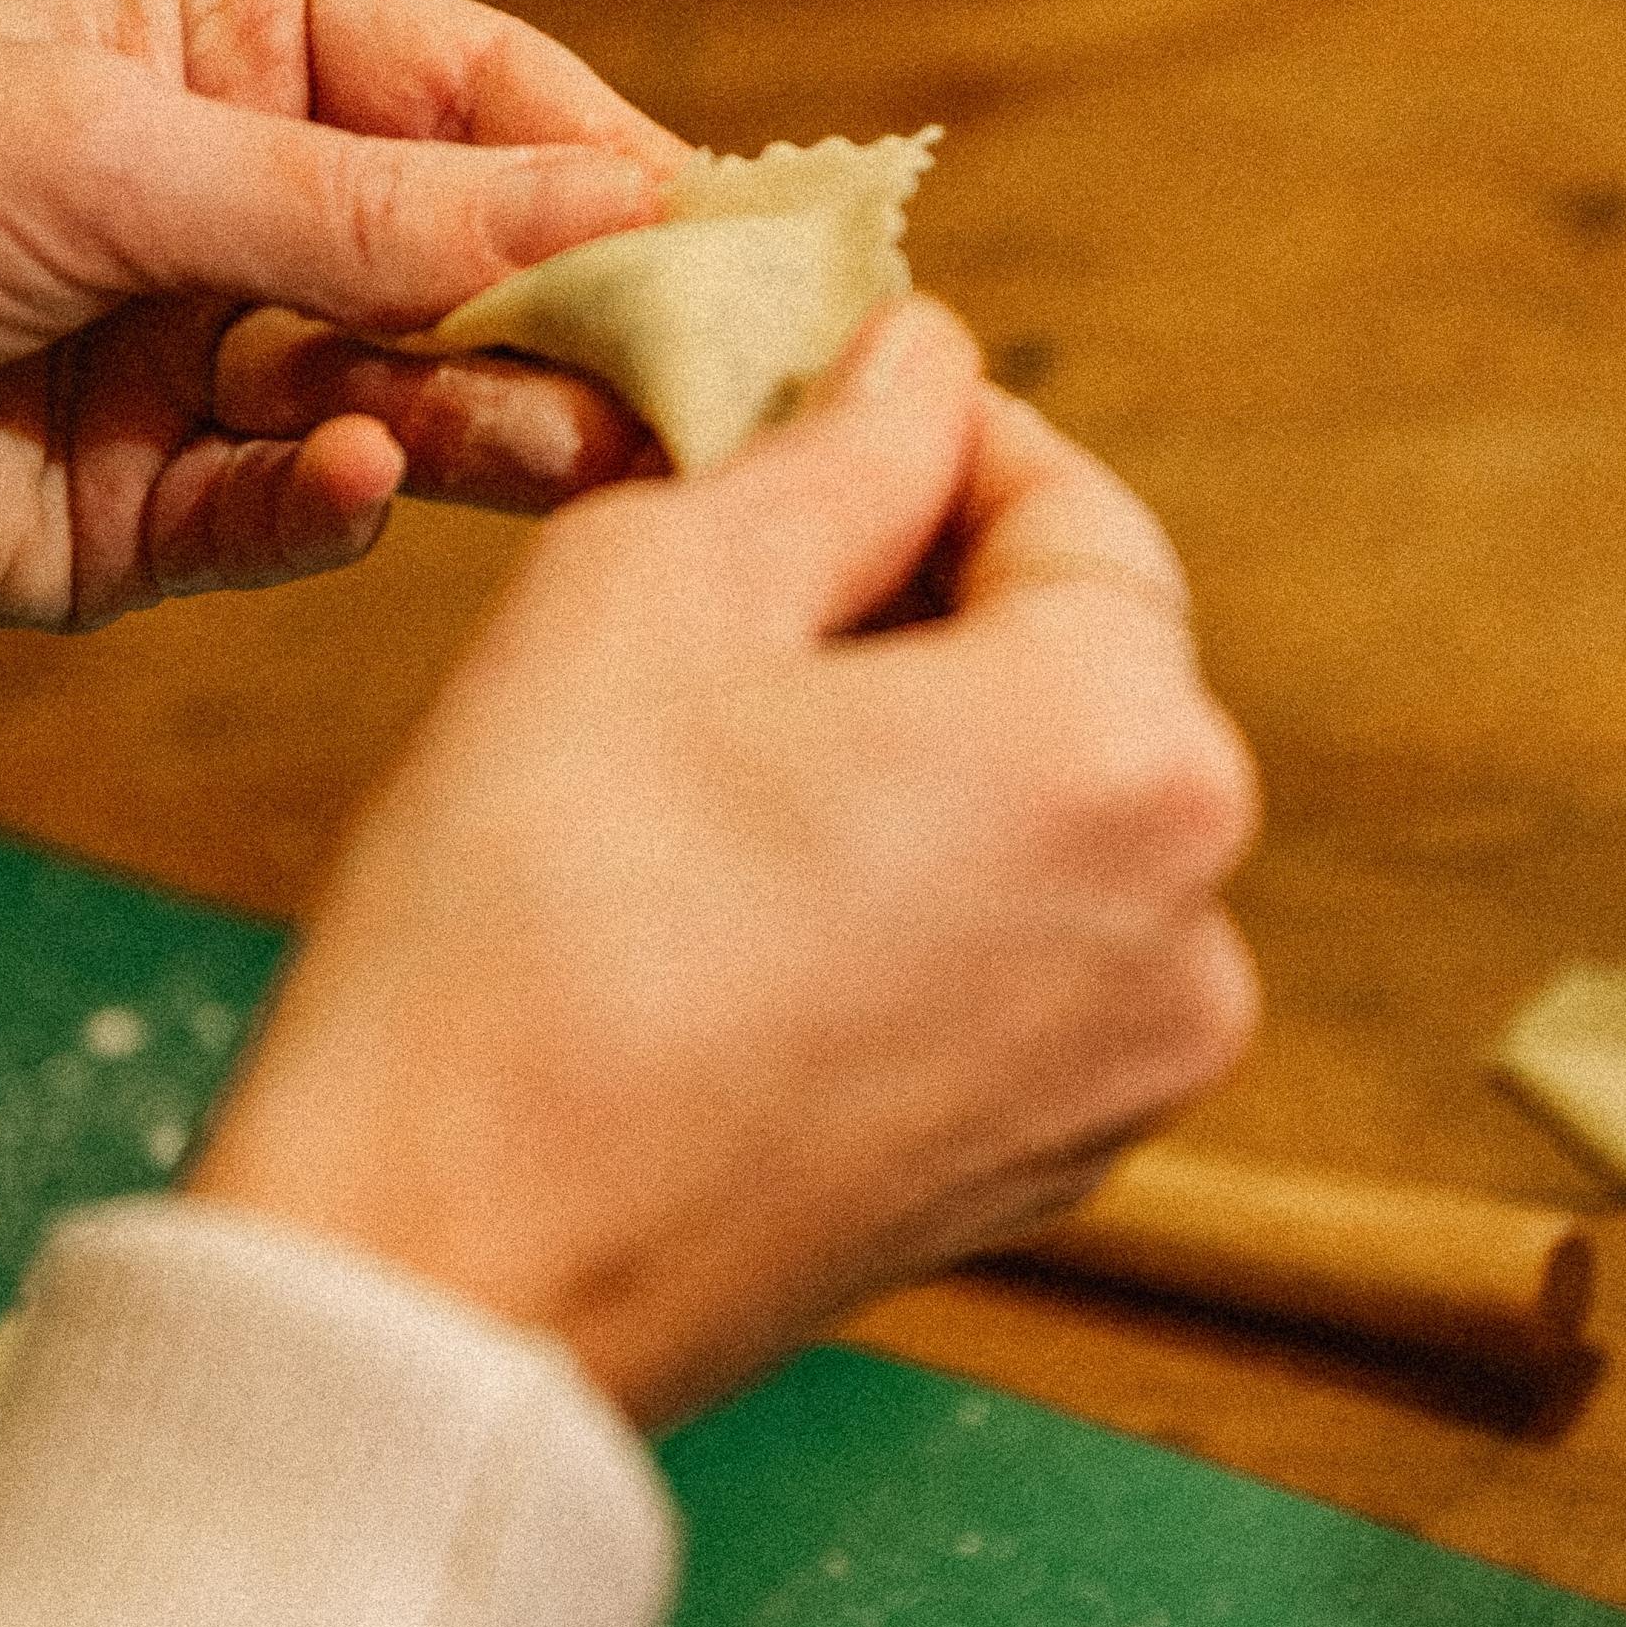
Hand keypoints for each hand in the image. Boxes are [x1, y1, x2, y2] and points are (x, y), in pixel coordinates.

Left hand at [0, 0, 687, 663]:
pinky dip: (337, 500)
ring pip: (413, 389)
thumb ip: (361, 208)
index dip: (597, 157)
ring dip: (497, 417)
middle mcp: (241, 190)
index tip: (717, 231)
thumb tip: (608, 214)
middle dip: (576, 308)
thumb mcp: (106, 154)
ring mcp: (213, 354)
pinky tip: (355, 476)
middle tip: (695, 373)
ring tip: (589, 448)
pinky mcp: (170, 508)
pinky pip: (298, 509)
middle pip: (469, 251)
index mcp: (226, 32)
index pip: (469, 86)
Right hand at [192, 298, 1259, 1426]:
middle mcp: (1187, 925)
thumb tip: (920, 362)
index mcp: (1125, 753)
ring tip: (721, 762)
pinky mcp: (1046, 1172)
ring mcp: (1127, 1074)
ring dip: (919, 748)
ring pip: (1046, 816)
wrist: (438, 1264)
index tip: (813, 420)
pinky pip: (1016, 957)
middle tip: (732, 587)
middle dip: (921, 598)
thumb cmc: (525, 915)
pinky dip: (919, 892)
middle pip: (1078, 671)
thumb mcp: (654, 581)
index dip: (934, 437)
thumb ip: (833, 446)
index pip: (1073, 508)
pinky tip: (749, 904)